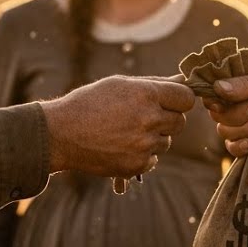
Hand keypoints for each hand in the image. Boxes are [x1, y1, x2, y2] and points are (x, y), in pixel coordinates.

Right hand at [41, 74, 193, 177]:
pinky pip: (154, 160)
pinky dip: (142, 155)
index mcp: (146, 94)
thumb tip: (183, 81)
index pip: (186, 98)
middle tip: (143, 117)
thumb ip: (155, 84)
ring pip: (166, 142)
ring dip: (153, 138)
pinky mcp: (136, 165)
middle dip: (166, 119)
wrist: (61, 133)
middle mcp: (149, 119)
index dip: (179, 100)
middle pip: (180, 122)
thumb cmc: (90, 103)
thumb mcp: (120, 84)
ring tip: (126, 132)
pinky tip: (121, 146)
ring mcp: (143, 144)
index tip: (170, 102)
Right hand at [203, 54, 247, 155]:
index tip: (223, 100)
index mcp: (242, 71)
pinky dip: (239, 147)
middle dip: (235, 113)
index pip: (212, 81)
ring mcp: (245, 115)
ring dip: (243, 128)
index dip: (212, 93)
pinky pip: (233, 145)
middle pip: (216, 110)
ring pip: (223, 128)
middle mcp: (239, 93)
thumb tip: (216, 88)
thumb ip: (246, 84)